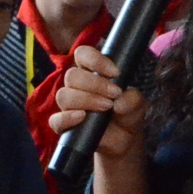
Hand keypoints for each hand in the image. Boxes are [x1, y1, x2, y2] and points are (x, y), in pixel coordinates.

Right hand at [46, 45, 147, 163]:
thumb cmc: (127, 113)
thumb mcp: (137, 103)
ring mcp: (68, 106)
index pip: (82, 54)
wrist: (124, 139)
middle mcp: (76, 86)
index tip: (115, 73)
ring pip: (64, 95)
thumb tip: (118, 102)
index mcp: (91, 72)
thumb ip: (132, 99)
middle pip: (72, 75)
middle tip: (114, 95)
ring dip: (86, 100)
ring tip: (106, 107)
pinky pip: (56, 120)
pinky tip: (82, 117)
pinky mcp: (64, 125)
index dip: (95, 60)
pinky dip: (67, 118)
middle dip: (95, 84)